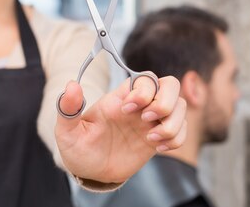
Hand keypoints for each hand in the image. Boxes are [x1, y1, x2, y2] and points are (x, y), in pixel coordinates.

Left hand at [55, 75, 186, 183]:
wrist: (89, 171)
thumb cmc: (78, 146)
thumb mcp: (67, 130)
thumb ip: (69, 108)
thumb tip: (71, 86)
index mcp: (119, 97)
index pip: (144, 78)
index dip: (141, 92)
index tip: (125, 110)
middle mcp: (140, 105)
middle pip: (170, 84)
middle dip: (165, 102)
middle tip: (147, 120)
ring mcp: (151, 121)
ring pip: (180, 106)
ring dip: (172, 124)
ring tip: (152, 139)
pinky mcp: (159, 138)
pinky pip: (182, 130)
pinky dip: (176, 139)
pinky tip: (158, 148)